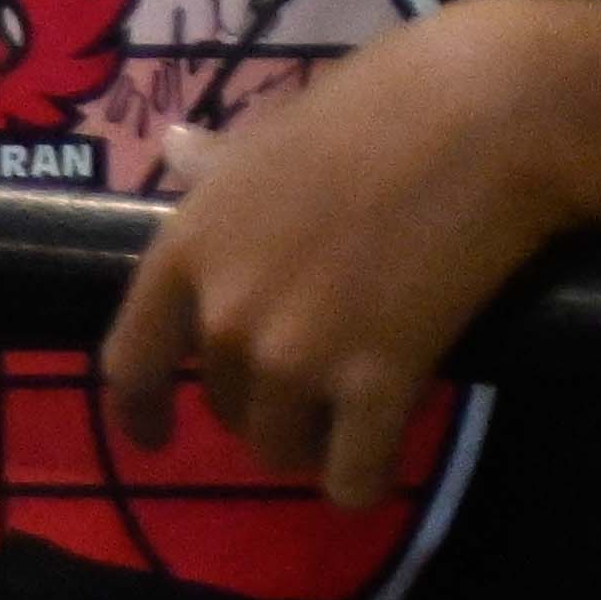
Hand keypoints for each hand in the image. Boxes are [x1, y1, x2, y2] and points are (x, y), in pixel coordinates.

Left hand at [96, 0, 570, 509]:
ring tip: (346, 428)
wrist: (470, 122)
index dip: (138, 409)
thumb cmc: (367, 117)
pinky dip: (361, 483)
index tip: (153, 437)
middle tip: (309, 395)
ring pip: (282, 450)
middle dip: (261, 412)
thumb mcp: (263, 144)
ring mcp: (296, 355)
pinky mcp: (376, 382)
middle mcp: (225, 315)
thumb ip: (213, 169)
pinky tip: (372, 474)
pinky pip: (352, 474)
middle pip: (225, 406)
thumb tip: (173, 146)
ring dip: (310, 451)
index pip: (130, 359)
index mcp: (184, 251)